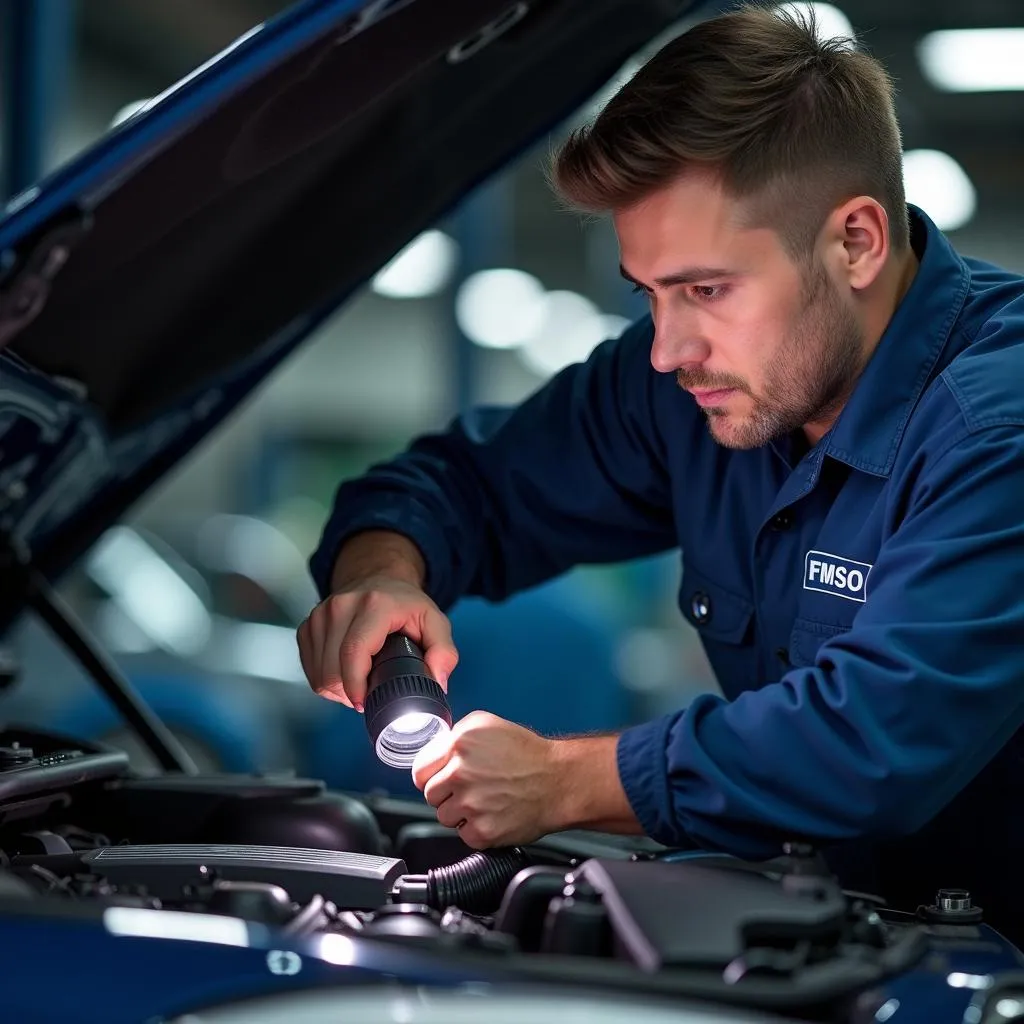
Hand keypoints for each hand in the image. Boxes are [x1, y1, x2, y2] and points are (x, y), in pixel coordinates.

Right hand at [296, 574, 458, 709]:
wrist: (378, 578)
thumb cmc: (404, 604)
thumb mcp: (435, 621)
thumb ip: (444, 652)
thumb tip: (438, 682)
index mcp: (374, 605)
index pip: (354, 652)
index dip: (356, 685)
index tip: (364, 703)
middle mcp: (342, 606)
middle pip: (333, 670)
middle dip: (350, 693)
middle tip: (370, 692)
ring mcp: (320, 615)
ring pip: (319, 674)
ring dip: (338, 689)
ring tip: (359, 682)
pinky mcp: (307, 625)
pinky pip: (310, 669)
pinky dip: (325, 679)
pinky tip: (344, 674)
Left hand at [412, 711, 559, 848]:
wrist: (559, 781)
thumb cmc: (528, 754)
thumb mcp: (488, 725)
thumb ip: (455, 737)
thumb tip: (435, 752)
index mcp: (459, 744)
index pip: (419, 770)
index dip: (431, 774)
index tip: (440, 777)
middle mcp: (461, 774)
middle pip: (430, 795)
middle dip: (447, 793)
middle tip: (471, 788)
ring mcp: (470, 804)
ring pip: (444, 816)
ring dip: (460, 812)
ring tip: (484, 800)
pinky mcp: (482, 831)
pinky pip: (463, 834)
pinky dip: (476, 829)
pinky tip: (492, 814)